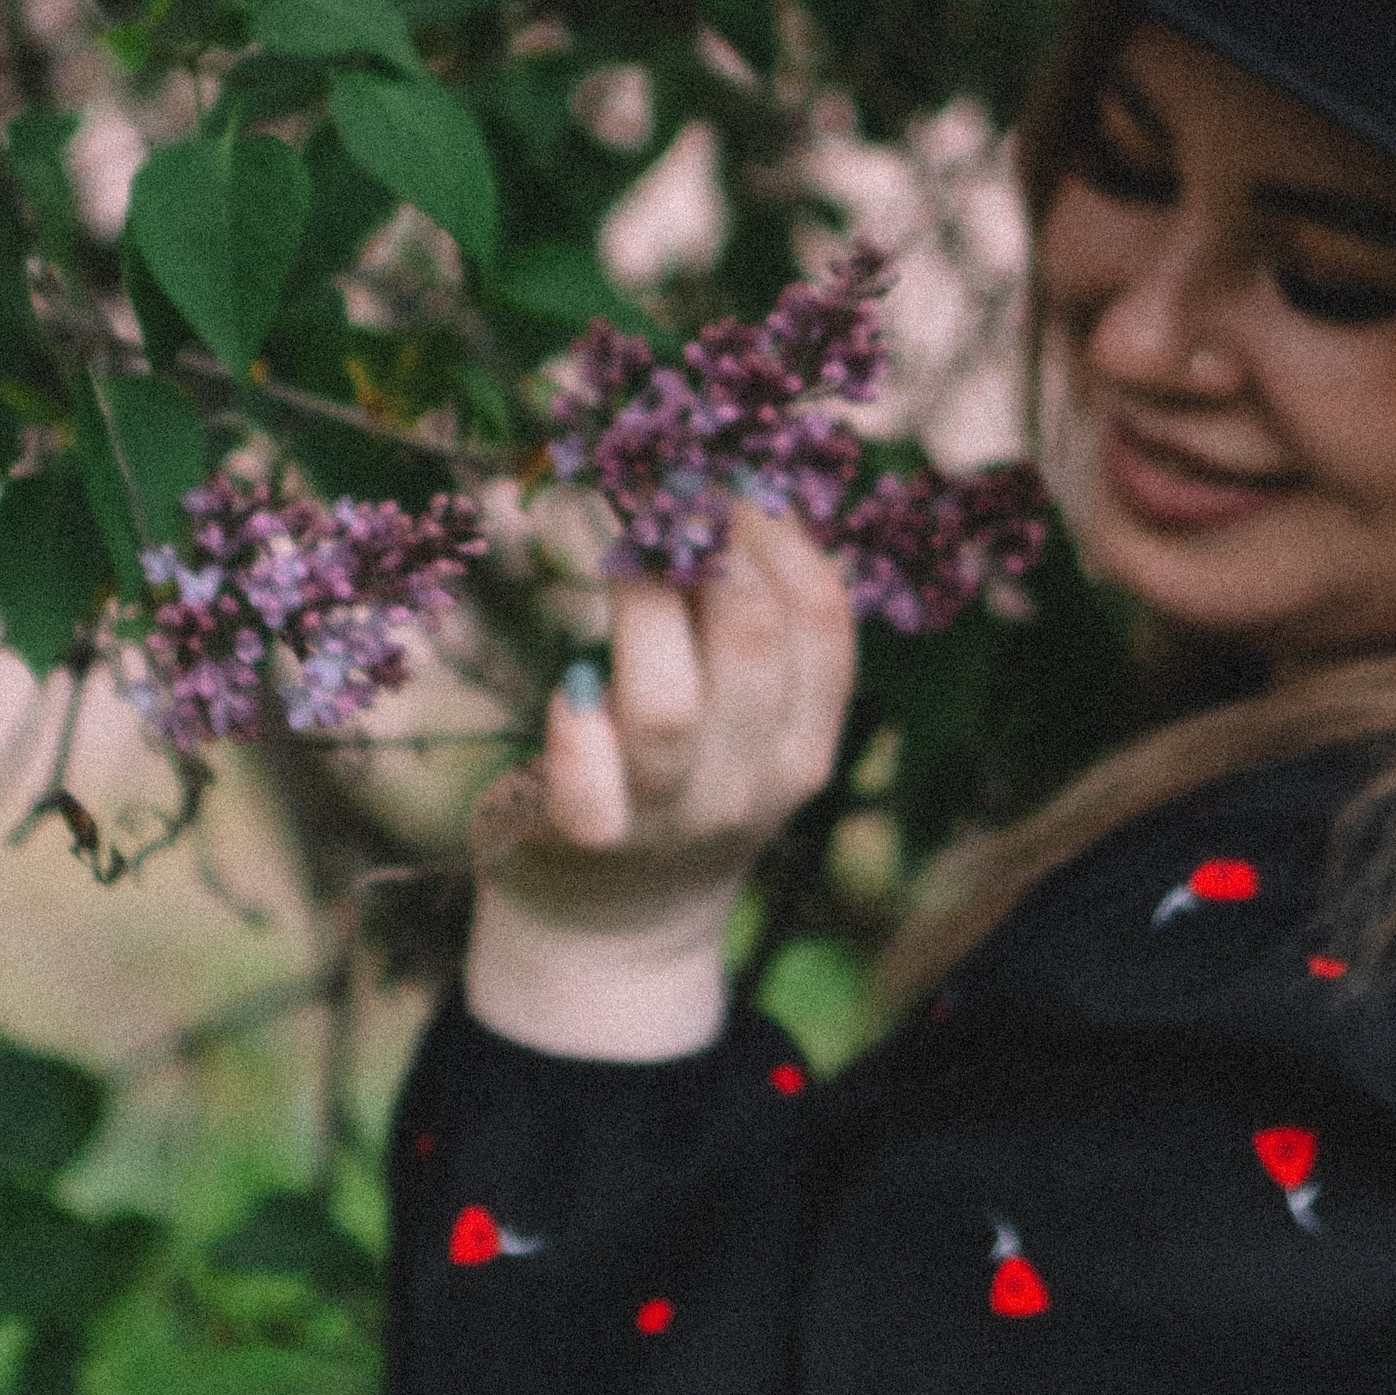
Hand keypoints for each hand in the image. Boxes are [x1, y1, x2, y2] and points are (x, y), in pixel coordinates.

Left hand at [463, 502, 856, 1061]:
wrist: (616, 925)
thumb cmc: (681, 780)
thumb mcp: (747, 720)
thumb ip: (754, 625)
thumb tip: (741, 479)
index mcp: (805, 744)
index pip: (822, 619)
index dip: (777, 529)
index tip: (729, 469)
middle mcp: (751, 784)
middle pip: (751, 642)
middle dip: (708, 540)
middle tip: (666, 477)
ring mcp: (669, 818)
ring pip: (667, 704)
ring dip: (640, 601)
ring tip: (620, 540)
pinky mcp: (586, 840)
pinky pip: (585, 786)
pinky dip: (576, 728)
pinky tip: (572, 680)